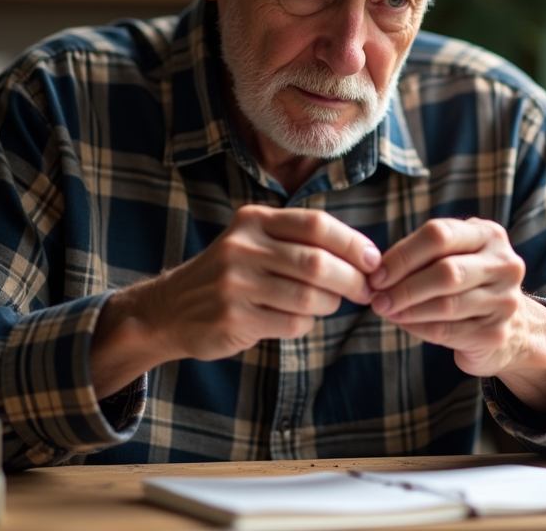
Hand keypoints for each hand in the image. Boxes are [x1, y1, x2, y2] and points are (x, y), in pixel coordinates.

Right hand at [90, 206, 379, 397]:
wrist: (170, 309)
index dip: (353, 243)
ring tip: (328, 305)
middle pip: (318, 263)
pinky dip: (305, 325)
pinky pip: (291, 323)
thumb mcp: (254, 243)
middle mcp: (243, 246)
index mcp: (254, 220)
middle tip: (366, 291)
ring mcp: (235, 283)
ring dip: (330, 305)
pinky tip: (295, 320)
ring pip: (309, 297)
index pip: (317, 224)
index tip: (374, 261)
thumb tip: (365, 256)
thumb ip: (299, 242)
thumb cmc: (230, 276)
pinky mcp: (233, 317)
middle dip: (352, 280)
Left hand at [368, 218, 545, 412]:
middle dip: (404, 286)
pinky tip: (403, 323)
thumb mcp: (455, 256)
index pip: (440, 235)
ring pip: (446, 304)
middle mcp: (503, 264)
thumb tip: (378, 271)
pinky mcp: (495, 333)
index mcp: (489, 235)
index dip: (403, 254)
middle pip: (446, 271)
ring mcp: (504, 300)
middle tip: (377, 297)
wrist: (514, 329)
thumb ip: (423, 255)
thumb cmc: (468, 284)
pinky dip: (417, 327)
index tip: (377, 273)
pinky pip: (446, 331)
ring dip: (407, 309)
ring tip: (385, 310)